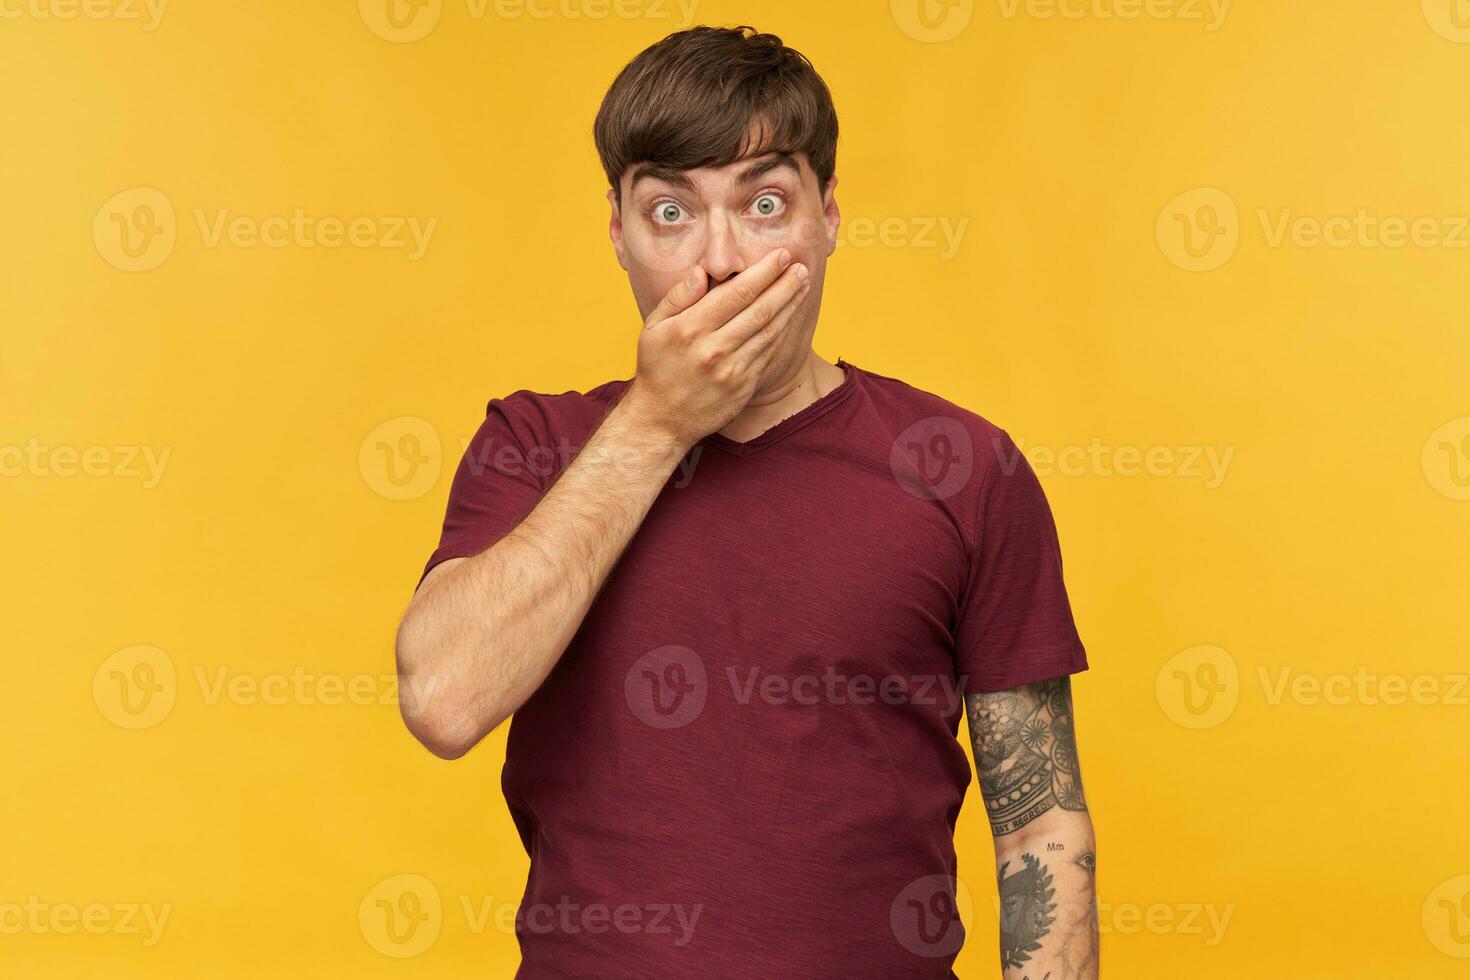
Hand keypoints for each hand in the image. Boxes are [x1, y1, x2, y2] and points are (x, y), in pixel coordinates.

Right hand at [621, 248, 810, 446]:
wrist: (661, 421)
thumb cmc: (657, 368)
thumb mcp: (653, 328)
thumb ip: (678, 297)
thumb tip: (701, 271)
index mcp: (691, 329)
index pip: (737, 292)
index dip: (763, 272)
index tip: (780, 256)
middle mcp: (714, 349)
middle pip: (760, 309)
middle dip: (785, 285)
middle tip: (801, 267)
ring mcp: (732, 370)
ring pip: (770, 331)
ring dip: (790, 306)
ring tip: (803, 285)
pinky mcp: (743, 387)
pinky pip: (768, 353)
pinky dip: (782, 332)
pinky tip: (790, 316)